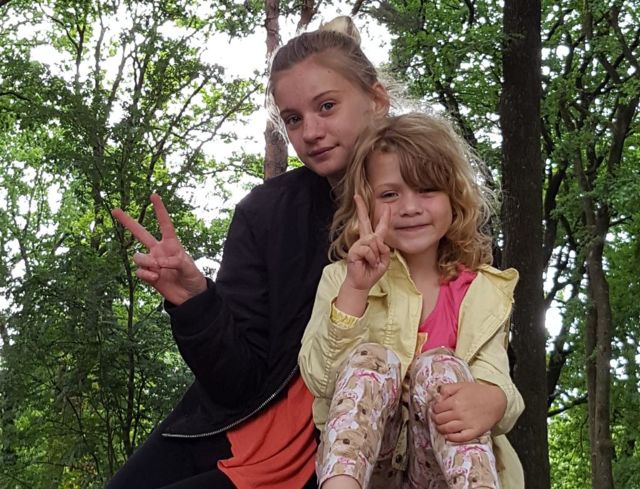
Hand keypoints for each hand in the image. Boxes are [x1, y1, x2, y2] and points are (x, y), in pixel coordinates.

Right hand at [112, 193, 206, 304]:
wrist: (189, 296)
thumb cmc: (193, 278)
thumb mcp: (189, 268)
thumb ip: (175, 262)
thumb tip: (159, 262)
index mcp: (172, 244)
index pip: (165, 224)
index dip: (160, 210)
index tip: (153, 195)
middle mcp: (159, 250)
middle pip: (140, 233)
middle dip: (127, 222)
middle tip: (114, 209)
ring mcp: (152, 262)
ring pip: (137, 256)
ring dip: (146, 263)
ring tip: (158, 270)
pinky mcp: (148, 275)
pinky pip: (139, 271)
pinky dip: (147, 275)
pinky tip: (156, 279)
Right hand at [334, 195, 389, 317]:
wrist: (362, 283)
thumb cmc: (372, 272)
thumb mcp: (384, 260)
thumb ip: (384, 249)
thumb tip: (376, 240)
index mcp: (373, 242)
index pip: (379, 227)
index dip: (384, 217)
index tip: (387, 206)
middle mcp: (365, 240)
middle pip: (364, 221)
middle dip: (361, 208)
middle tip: (357, 196)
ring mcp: (358, 244)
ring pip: (373, 241)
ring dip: (376, 255)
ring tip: (372, 262)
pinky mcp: (354, 250)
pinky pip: (368, 249)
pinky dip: (371, 258)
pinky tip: (367, 263)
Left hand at [430, 382, 506, 441]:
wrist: (496, 401)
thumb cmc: (478, 392)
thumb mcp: (461, 385)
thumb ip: (447, 389)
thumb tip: (437, 397)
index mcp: (455, 401)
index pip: (437, 409)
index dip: (434, 409)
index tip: (436, 410)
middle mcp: (459, 413)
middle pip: (440, 419)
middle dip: (435, 419)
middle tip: (436, 418)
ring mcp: (467, 424)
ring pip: (446, 429)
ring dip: (440, 428)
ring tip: (440, 426)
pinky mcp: (474, 432)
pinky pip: (459, 438)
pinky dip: (451, 438)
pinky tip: (448, 435)